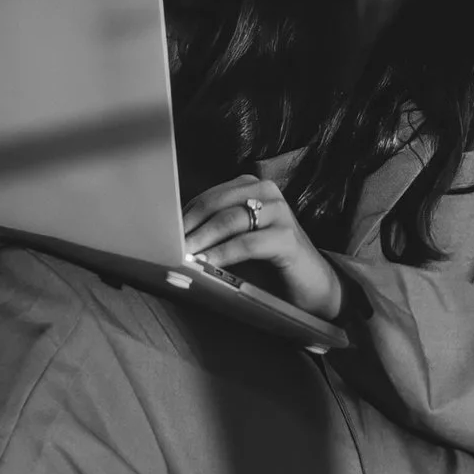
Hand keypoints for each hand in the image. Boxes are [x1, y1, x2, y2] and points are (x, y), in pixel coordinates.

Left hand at [178, 173, 341, 322]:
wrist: (313, 286)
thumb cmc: (268, 264)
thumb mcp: (236, 242)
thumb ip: (212, 233)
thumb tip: (170, 238)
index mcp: (251, 186)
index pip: (207, 197)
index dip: (182, 215)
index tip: (160, 232)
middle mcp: (267, 192)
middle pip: (215, 204)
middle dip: (187, 226)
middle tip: (165, 245)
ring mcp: (280, 213)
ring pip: (229, 220)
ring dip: (201, 239)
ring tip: (181, 255)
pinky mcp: (288, 238)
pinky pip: (247, 243)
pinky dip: (222, 254)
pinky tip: (206, 264)